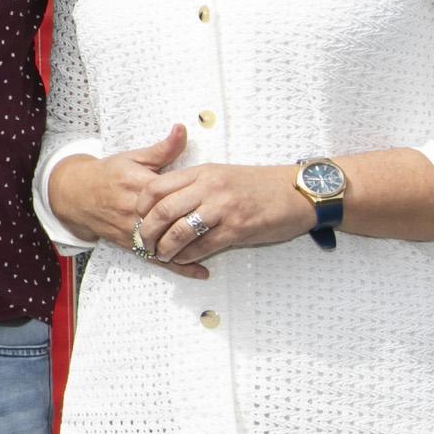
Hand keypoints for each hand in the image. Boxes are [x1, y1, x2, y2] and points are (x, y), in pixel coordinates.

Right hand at [47, 127, 206, 276]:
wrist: (75, 195)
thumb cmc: (108, 174)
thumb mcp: (133, 158)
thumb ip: (162, 149)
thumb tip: (182, 130)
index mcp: (137, 185)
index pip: (170, 193)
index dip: (193, 197)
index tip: (217, 198)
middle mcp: (132, 209)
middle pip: (169, 221)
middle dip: (196, 224)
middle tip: (226, 225)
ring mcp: (129, 229)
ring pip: (164, 242)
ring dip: (191, 247)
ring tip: (219, 247)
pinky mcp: (127, 244)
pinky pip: (155, 257)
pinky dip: (178, 266)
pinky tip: (199, 271)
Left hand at [141, 163, 314, 266]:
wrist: (296, 192)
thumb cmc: (259, 186)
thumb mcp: (222, 174)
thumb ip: (194, 185)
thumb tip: (165, 202)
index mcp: (202, 173)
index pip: (157, 187)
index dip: (141, 205)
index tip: (137, 217)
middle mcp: (209, 188)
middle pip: (163, 210)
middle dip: (147, 230)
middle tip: (143, 241)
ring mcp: (223, 208)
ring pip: (180, 231)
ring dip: (165, 247)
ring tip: (160, 254)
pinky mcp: (237, 228)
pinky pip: (204, 246)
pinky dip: (188, 256)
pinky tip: (183, 260)